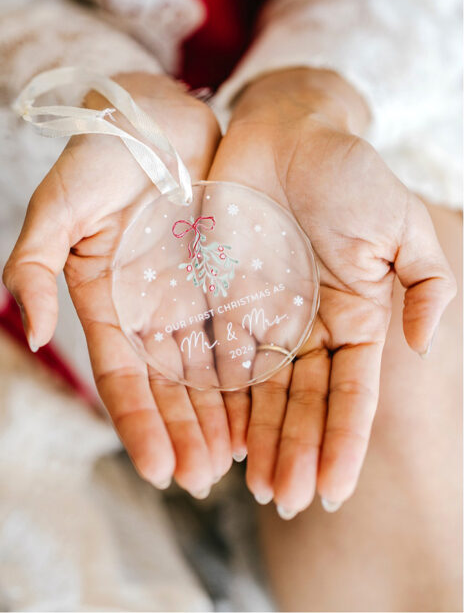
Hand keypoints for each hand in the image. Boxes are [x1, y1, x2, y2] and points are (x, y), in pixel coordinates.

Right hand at [4, 72, 231, 496]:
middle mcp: (145, 309)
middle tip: (205, 483)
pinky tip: (263, 413)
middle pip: (166, 387)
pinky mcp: (225, 278)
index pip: (121, 376)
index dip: (139, 424)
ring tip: (238, 465)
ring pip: (206, 373)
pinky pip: (240, 336)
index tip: (161, 470)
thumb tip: (31, 336)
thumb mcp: (54, 208)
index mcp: (103, 301)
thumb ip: (31, 269)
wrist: (153, 113)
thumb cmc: (96, 155)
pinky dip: (249, 378)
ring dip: (218, 420)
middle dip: (183, 436)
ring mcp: (186, 296)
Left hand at [210, 68, 455, 514]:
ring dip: (257, 440)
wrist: (280, 132)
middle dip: (296, 453)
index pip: (351, 393)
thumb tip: (419, 347)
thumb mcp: (399, 223)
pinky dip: (215, 397)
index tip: (333, 490)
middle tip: (284, 504)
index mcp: (355, 315)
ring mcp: (262, 314)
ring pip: (259, 391)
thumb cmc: (346, 171)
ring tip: (250, 488)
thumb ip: (423, 283)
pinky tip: (213, 435)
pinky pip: (215, 354)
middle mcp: (307, 325)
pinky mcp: (219, 297)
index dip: (343, 441)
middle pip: (302, 403)